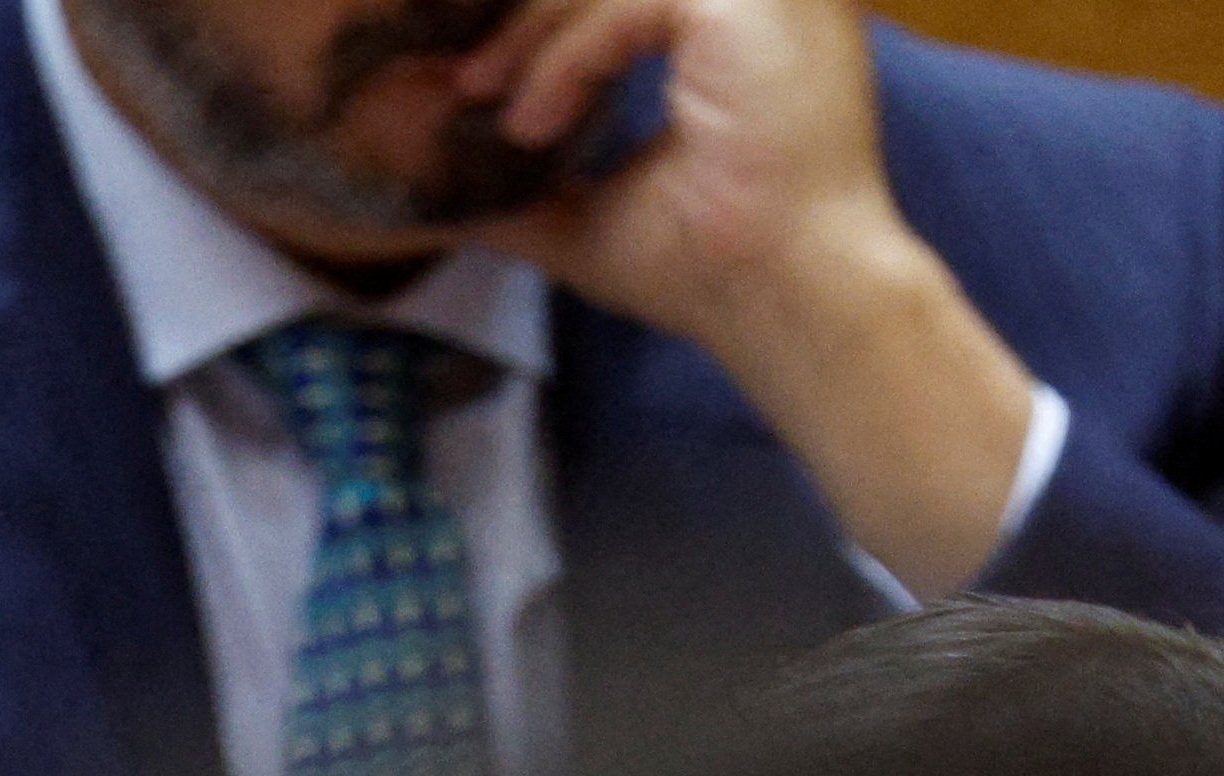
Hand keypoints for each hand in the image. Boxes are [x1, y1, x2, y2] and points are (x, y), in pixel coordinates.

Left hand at [460, 0, 1046, 588]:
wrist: (791, 298)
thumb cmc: (715, 266)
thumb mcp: (596, 205)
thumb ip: (528, 176)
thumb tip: (432, 174)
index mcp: (744, 12)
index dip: (545, 18)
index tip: (476, 81)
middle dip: (527, 18)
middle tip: (466, 85)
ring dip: (532, 39)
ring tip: (499, 115)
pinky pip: (617, 3)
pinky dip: (563, 61)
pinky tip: (533, 125)